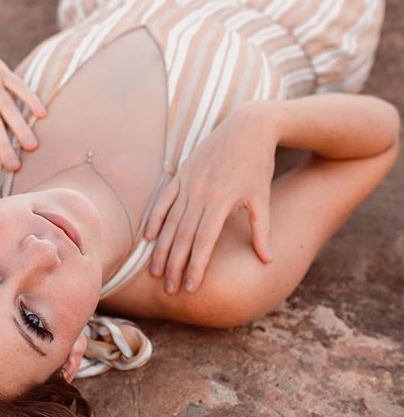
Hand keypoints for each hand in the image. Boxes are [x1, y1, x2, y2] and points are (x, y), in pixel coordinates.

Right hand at [144, 102, 276, 293]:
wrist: (248, 126)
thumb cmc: (258, 164)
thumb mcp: (262, 197)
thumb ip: (262, 230)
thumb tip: (267, 260)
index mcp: (220, 202)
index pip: (204, 242)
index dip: (196, 266)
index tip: (191, 288)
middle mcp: (199, 194)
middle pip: (182, 237)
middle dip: (175, 265)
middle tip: (170, 289)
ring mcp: (187, 183)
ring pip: (169, 222)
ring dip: (162, 249)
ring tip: (156, 272)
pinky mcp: (180, 174)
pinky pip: (162, 201)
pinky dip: (154, 219)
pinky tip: (148, 238)